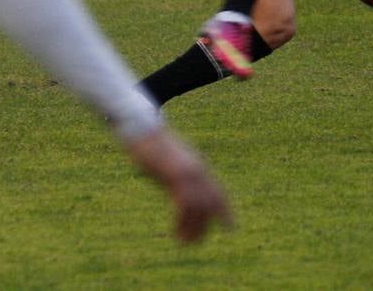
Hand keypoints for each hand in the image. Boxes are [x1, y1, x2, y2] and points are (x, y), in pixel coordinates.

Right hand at [127, 129, 231, 243]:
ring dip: (194, 228)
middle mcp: (198, 169)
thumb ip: (176, 176)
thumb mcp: (168, 163)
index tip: (231, 228)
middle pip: (212, 202)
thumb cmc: (151, 146)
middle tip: (195, 243)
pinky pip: (185, 204)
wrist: (141, 128)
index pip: (219, 192)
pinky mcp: (175, 175)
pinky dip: (183, 223)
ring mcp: (188, 172)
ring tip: (184, 243)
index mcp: (199, 166)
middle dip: (206, 225)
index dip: (225, 211)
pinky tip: (176, 233)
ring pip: (199, 206)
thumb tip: (177, 190)